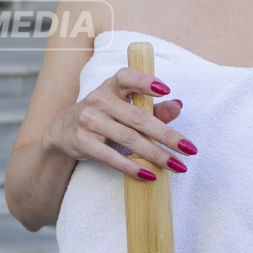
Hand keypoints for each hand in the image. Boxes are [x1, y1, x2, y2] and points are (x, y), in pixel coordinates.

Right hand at [46, 66, 192, 178]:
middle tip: (189, 149)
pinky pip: (110, 156)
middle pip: (137, 117)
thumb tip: (178, 105)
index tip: (166, 90)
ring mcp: (89, 121)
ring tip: (177, 166)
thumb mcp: (123, 106)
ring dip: (155, 154)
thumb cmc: (103, 115)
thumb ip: (151, 107)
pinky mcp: (83, 141)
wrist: (63, 130)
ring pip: (128, 138)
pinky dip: (132, 167)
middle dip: (166, 135)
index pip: (127, 77)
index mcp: (111, 86)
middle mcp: (99, 100)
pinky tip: (149, 175)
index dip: (145, 81)